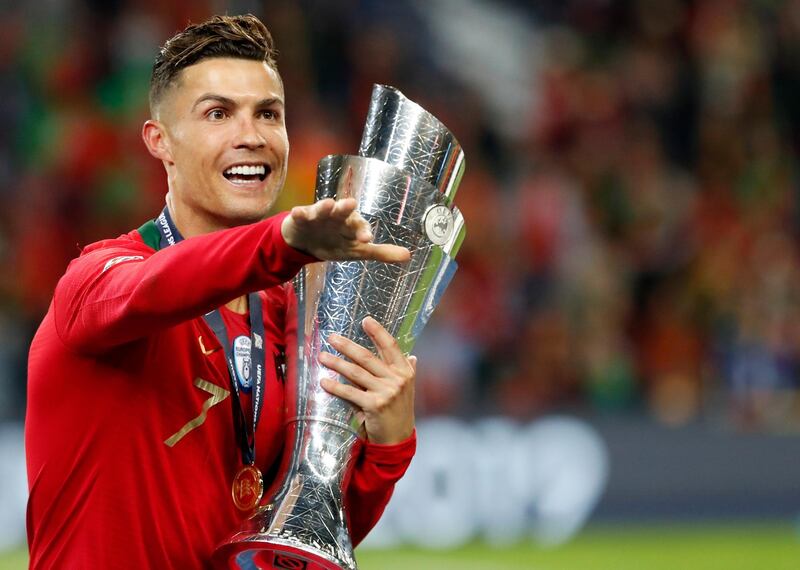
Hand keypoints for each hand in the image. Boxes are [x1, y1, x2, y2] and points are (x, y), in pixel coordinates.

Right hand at [281, 197, 410, 262]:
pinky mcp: (302, 217)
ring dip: (324, 206)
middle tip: (350, 204)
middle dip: (346, 209)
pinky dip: (300, 213)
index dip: (363, 232)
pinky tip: (298, 213)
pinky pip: (301, 214)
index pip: (360, 227)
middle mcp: (337, 217)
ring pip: (323, 209)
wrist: (306, 241)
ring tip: (327, 204)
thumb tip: (409, 256)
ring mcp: (319, 216)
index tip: (367, 239)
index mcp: (351, 225)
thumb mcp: (357, 251)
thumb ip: (380, 253)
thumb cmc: (335, 243)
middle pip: (343, 212)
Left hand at [318, 316, 415, 444]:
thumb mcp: (407, 389)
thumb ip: (407, 371)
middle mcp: (397, 380)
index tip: (365, 320)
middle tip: (332, 338)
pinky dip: (335, 386)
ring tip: (322, 357)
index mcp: (405, 372)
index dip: (378, 332)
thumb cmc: (400, 411)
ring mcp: (386, 392)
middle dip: (347, 345)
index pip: (390, 346)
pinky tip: (324, 382)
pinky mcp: (374, 405)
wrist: (398, 439)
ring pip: (355, 372)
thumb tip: (411, 356)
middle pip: (367, 357)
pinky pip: (350, 392)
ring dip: (336, 363)